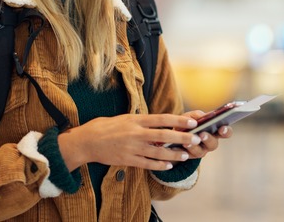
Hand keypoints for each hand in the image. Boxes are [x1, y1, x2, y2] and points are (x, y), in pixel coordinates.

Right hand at [57, 113, 200, 171]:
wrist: (86, 141)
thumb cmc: (105, 127)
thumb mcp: (124, 118)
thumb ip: (141, 121)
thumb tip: (159, 122)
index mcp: (135, 120)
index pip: (162, 118)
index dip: (178, 120)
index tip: (192, 122)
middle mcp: (135, 133)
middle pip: (164, 135)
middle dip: (181, 138)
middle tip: (196, 139)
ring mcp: (132, 147)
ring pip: (158, 152)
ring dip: (174, 154)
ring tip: (186, 155)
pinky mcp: (127, 160)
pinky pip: (147, 164)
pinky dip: (159, 165)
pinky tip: (168, 165)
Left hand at [179, 110, 232, 159]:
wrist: (174, 133)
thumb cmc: (187, 123)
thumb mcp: (191, 116)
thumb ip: (198, 115)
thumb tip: (203, 116)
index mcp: (215, 131)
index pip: (226, 132)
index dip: (226, 131)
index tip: (222, 128)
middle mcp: (210, 142)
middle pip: (214, 144)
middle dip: (208, 139)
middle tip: (202, 134)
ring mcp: (201, 151)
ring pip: (200, 152)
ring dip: (194, 146)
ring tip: (187, 142)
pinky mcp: (190, 156)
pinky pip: (188, 156)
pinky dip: (184, 150)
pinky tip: (180, 145)